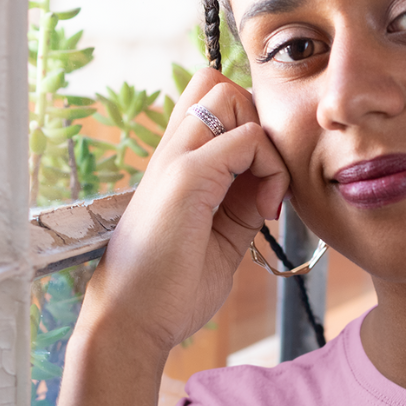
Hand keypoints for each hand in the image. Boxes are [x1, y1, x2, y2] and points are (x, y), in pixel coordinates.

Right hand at [79, 68, 288, 356]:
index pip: (217, 106)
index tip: (267, 194)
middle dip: (259, 125)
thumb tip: (272, 188)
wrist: (134, 320)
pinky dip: (270, 168)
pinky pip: (244, 139)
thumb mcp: (222, 240)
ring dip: (265, 142)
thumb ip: (243, 208)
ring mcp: (175, 159)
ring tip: (267, 197)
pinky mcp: (186, 178)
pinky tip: (267, 211)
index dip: (254, 137)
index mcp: (177, 164)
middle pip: (220, 85)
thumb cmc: (171, 289)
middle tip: (267, 182)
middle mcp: (172, 152)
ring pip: (230, 96)